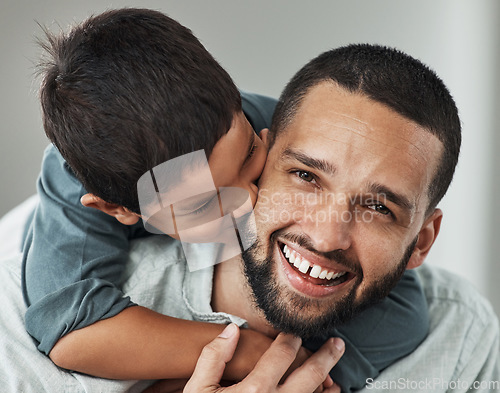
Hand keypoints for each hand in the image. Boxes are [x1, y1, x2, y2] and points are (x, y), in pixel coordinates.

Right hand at [183, 323, 343, 392]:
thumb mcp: (198, 389)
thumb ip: (213, 357)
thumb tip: (232, 329)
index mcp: (254, 389)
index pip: (283, 353)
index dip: (291, 337)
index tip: (295, 331)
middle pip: (311, 374)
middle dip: (326, 356)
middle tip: (337, 344)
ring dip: (330, 385)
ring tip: (336, 377)